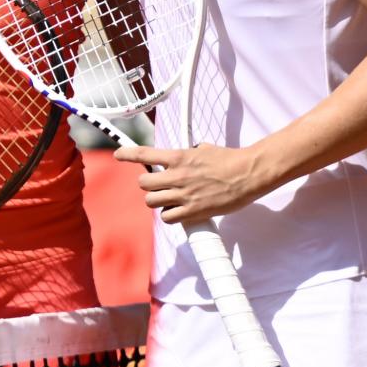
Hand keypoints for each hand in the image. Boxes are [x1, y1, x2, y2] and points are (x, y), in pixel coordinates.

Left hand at [114, 140, 269, 224]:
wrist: (247, 174)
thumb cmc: (229, 160)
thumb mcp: (204, 149)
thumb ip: (187, 154)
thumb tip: (181, 156)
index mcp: (180, 157)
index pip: (146, 154)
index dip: (128, 155)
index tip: (119, 155)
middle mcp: (178, 175)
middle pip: (144, 183)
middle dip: (149, 185)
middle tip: (158, 186)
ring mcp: (184, 195)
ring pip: (152, 202)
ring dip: (157, 201)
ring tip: (169, 199)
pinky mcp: (193, 211)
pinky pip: (168, 218)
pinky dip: (169, 216)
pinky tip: (178, 211)